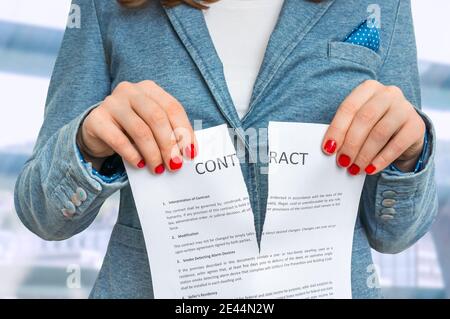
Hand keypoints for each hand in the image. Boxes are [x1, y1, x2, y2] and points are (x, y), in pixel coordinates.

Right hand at [78, 80, 197, 173]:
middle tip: (175, 165)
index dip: (184, 131)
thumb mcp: (152, 125)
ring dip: (153, 153)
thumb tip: (187, 153)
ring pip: (140, 130)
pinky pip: (118, 140)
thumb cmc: (131, 129)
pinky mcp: (97, 119)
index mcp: (149, 89)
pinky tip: (139, 165)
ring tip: (158, 168)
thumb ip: (168, 132)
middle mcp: (130, 91)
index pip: (173, 108)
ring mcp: (112, 103)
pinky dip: (132, 155)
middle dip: (169, 145)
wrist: (98, 131)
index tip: (190, 153)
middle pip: (157, 118)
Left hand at [322, 80, 425, 174]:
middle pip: (364, 119)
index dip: (337, 129)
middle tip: (342, 162)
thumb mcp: (358, 123)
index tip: (328, 148)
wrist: (404, 133)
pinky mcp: (417, 126)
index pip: (348, 108)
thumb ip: (345, 130)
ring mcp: (405, 108)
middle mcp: (388, 93)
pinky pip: (397, 145)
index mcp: (368, 88)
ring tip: (355, 168)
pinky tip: (371, 169)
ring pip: (379, 132)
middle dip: (350, 143)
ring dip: (364, 154)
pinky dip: (381, 160)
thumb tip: (330, 149)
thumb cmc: (374, 126)